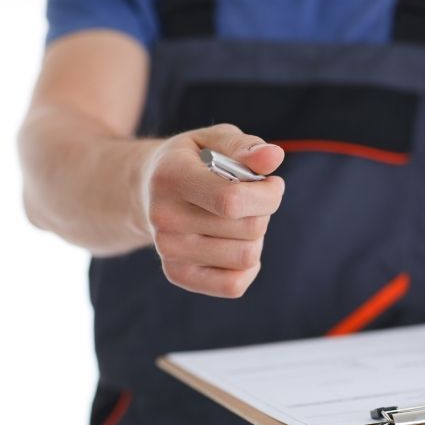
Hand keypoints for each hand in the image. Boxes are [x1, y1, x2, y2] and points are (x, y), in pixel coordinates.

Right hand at [141, 124, 284, 297]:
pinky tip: (236, 245)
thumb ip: (245, 146)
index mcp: (171, 177)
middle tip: (251, 199)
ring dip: (256, 237)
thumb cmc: (195, 161)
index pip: (231, 200)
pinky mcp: (177, 274)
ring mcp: (168, 250)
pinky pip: (233, 285)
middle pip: (250, 229)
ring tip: (239, 220)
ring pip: (248, 257)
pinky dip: (247, 267)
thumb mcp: (214, 140)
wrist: (151, 189)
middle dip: (264, 211)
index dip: (267, 195)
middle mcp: (164, 218)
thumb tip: (274, 157)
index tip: (272, 183)